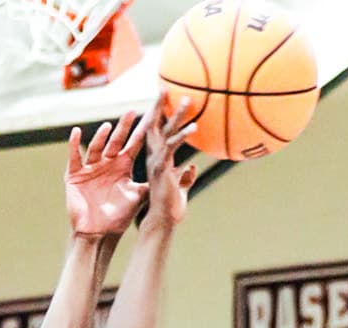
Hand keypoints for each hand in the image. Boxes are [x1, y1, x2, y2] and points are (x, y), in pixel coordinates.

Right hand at [65, 111, 148, 239]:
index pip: (134, 144)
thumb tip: (169, 174)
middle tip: (131, 112)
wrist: (97, 233)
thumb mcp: (137, 199)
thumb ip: (149, 183)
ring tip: (108, 127)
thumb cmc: (117, 219)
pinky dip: (74, 145)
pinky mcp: (75, 175)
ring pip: (96, 146)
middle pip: (117, 141)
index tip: (150, 116)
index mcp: (122, 166)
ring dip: (101, 137)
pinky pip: (74, 157)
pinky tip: (75, 132)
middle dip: (123, 127)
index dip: (141, 131)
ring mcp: (91, 167)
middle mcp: (107, 163)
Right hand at [144, 97, 197, 227]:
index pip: (155, 131)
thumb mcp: (180, 188)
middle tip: (164, 87)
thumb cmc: (170, 207)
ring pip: (165, 131)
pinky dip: (183, 135)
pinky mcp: (161, 168)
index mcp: (157, 158)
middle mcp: (153, 156)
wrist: (163, 221)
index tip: (161, 98)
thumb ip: (185, 177)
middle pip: (155, 125)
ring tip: (188, 99)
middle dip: (159, 105)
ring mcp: (156, 161)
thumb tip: (192, 168)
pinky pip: (172, 146)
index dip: (157, 114)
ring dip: (177, 114)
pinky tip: (194, 127)